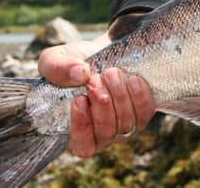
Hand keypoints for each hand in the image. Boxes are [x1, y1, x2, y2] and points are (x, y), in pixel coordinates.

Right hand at [38, 35, 155, 157]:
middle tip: (95, 79)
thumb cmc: (72, 64)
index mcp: (76, 131)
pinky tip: (132, 79)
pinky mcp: (142, 112)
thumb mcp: (54, 60)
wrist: (99, 52)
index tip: (79, 100)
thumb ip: (57, 68)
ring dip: (120, 96)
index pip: (82, 146)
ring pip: (127, 123)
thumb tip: (80, 74)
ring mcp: (124, 125)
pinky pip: (145, 112)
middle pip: (106, 132)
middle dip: (102, 104)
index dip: (82, 127)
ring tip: (111, 73)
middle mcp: (102, 134)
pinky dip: (140, 96)